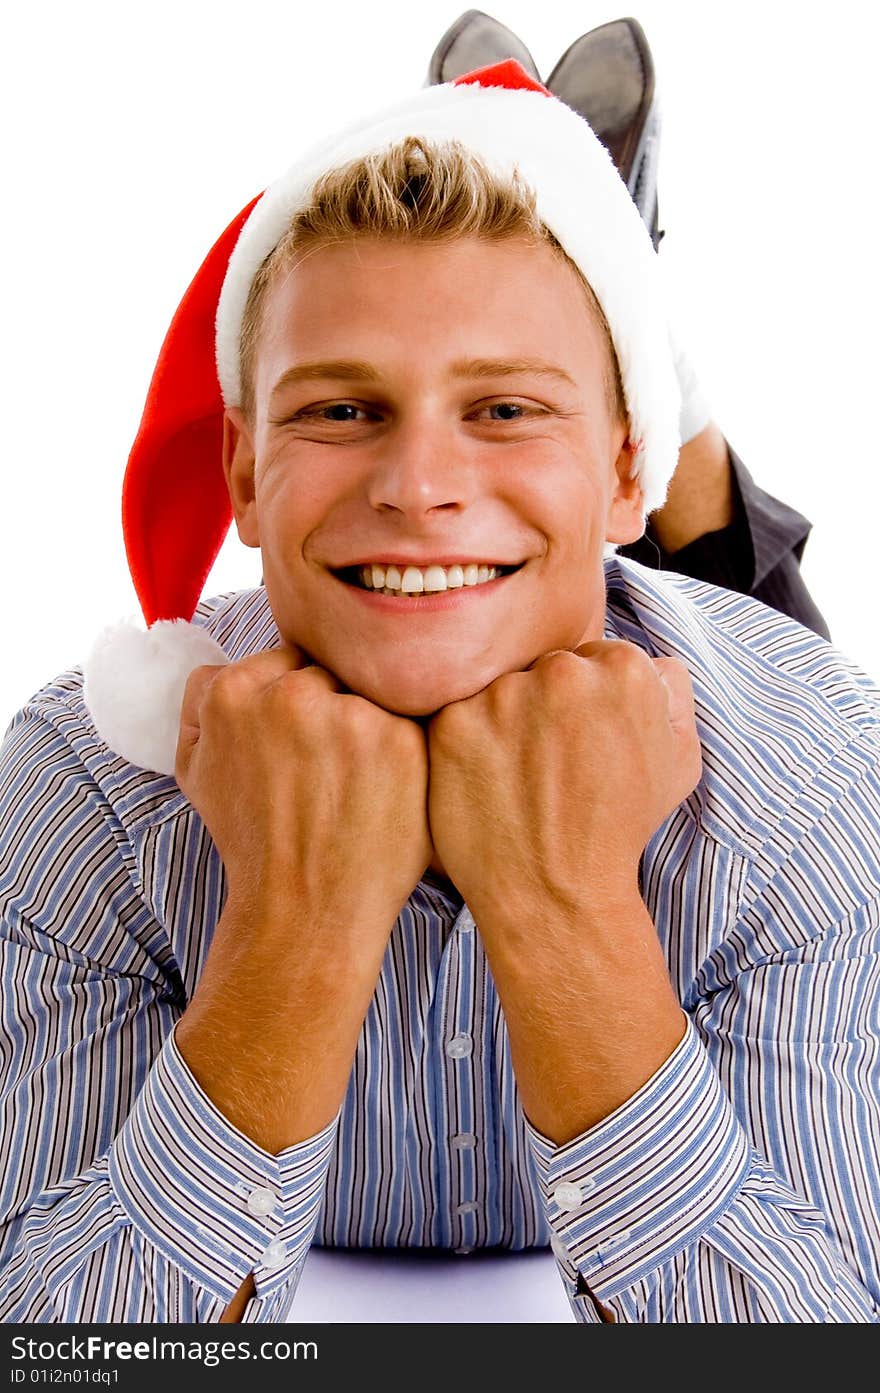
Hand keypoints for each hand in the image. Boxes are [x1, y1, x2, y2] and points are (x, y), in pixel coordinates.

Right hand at [175, 647, 432, 949]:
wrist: (304, 912)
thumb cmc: (253, 844)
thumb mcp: (197, 770)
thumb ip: (204, 705)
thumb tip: (225, 666)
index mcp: (234, 693)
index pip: (286, 658)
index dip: (298, 700)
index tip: (302, 740)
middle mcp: (290, 696)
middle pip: (329, 671)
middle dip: (333, 706)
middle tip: (329, 765)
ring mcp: (350, 715)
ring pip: (370, 691)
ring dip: (369, 724)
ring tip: (357, 779)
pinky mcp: (400, 740)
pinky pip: (407, 720)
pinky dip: (401, 750)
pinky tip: (385, 788)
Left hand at [426, 640, 698, 1138]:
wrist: (557, 896)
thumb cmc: (619, 831)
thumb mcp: (678, 761)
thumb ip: (670, 694)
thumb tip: (647, 661)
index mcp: (627, 669)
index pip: (592, 657)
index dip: (585, 703)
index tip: (582, 743)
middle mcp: (564, 671)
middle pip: (544, 667)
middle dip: (544, 705)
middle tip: (547, 765)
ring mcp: (504, 695)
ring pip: (498, 687)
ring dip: (503, 721)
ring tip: (516, 778)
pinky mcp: (453, 723)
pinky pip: (456, 715)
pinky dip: (465, 745)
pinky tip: (485, 783)